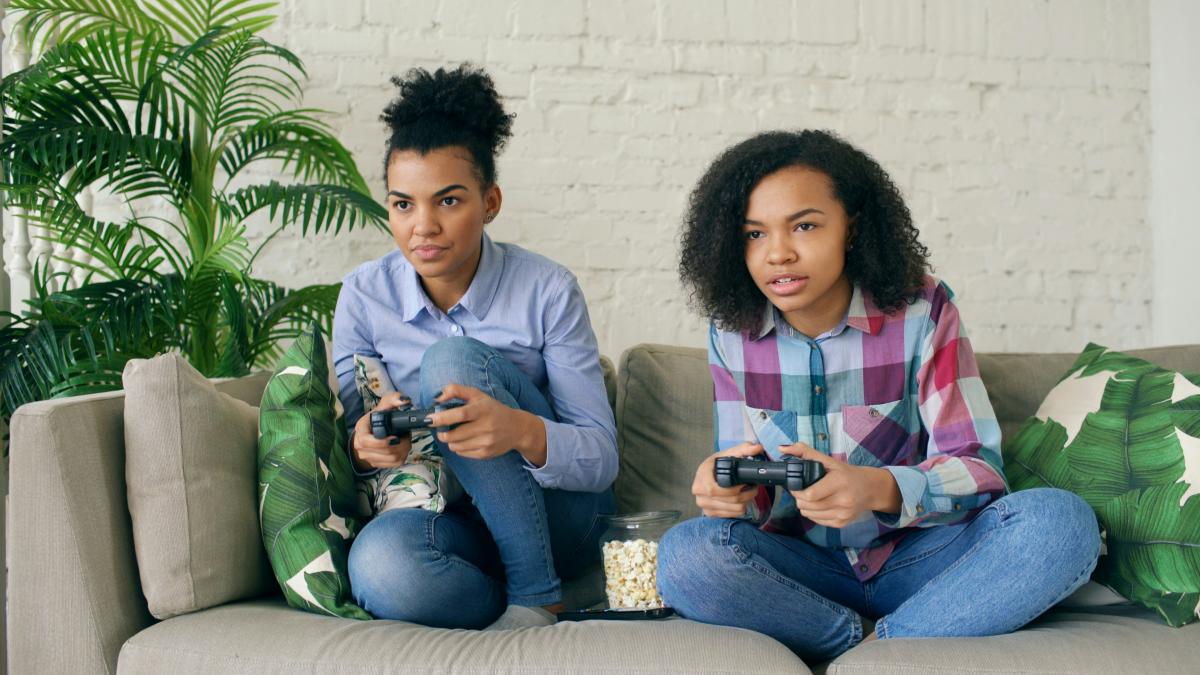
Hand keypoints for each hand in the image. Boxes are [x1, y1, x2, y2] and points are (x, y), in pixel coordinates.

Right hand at [350, 392, 412, 469]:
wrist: (370, 432)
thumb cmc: (377, 418)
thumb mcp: (384, 405)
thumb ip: (394, 399)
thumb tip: (405, 401)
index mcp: (360, 432)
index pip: (366, 441)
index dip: (381, 442)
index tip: (395, 437)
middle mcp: (361, 447)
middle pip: (385, 451)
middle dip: (401, 444)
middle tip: (407, 436)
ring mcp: (369, 457)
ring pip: (392, 458)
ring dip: (404, 449)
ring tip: (406, 440)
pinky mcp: (377, 464)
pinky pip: (394, 464)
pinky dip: (403, 456)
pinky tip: (403, 448)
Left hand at [428, 384, 546, 462]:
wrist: (517, 428)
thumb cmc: (493, 409)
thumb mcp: (477, 395)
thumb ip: (456, 391)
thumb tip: (437, 399)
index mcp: (483, 410)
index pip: (460, 414)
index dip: (442, 418)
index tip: (430, 419)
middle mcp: (486, 427)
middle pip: (453, 435)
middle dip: (442, 432)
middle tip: (442, 428)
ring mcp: (486, 442)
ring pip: (455, 446)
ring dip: (450, 440)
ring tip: (457, 433)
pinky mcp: (486, 454)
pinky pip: (462, 453)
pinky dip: (459, 447)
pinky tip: (466, 440)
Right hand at [692, 442, 763, 517]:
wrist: (706, 476)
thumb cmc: (716, 465)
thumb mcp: (728, 454)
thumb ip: (744, 449)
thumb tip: (757, 448)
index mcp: (701, 477)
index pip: (715, 490)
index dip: (735, 488)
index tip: (745, 482)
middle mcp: (699, 493)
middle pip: (730, 500)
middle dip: (747, 494)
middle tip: (753, 486)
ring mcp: (704, 505)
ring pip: (734, 508)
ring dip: (746, 501)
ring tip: (748, 492)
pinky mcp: (710, 513)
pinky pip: (733, 514)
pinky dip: (740, 508)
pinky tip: (740, 499)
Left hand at [781, 443, 900, 527]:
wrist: (871, 489)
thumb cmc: (847, 474)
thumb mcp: (829, 460)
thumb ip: (805, 452)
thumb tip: (782, 449)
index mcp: (839, 482)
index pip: (810, 495)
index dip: (798, 491)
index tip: (796, 485)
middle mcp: (843, 500)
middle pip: (807, 506)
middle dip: (799, 499)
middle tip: (802, 491)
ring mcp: (843, 514)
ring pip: (809, 515)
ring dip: (805, 506)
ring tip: (811, 497)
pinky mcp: (842, 523)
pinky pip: (817, 521)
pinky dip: (813, 514)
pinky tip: (819, 505)